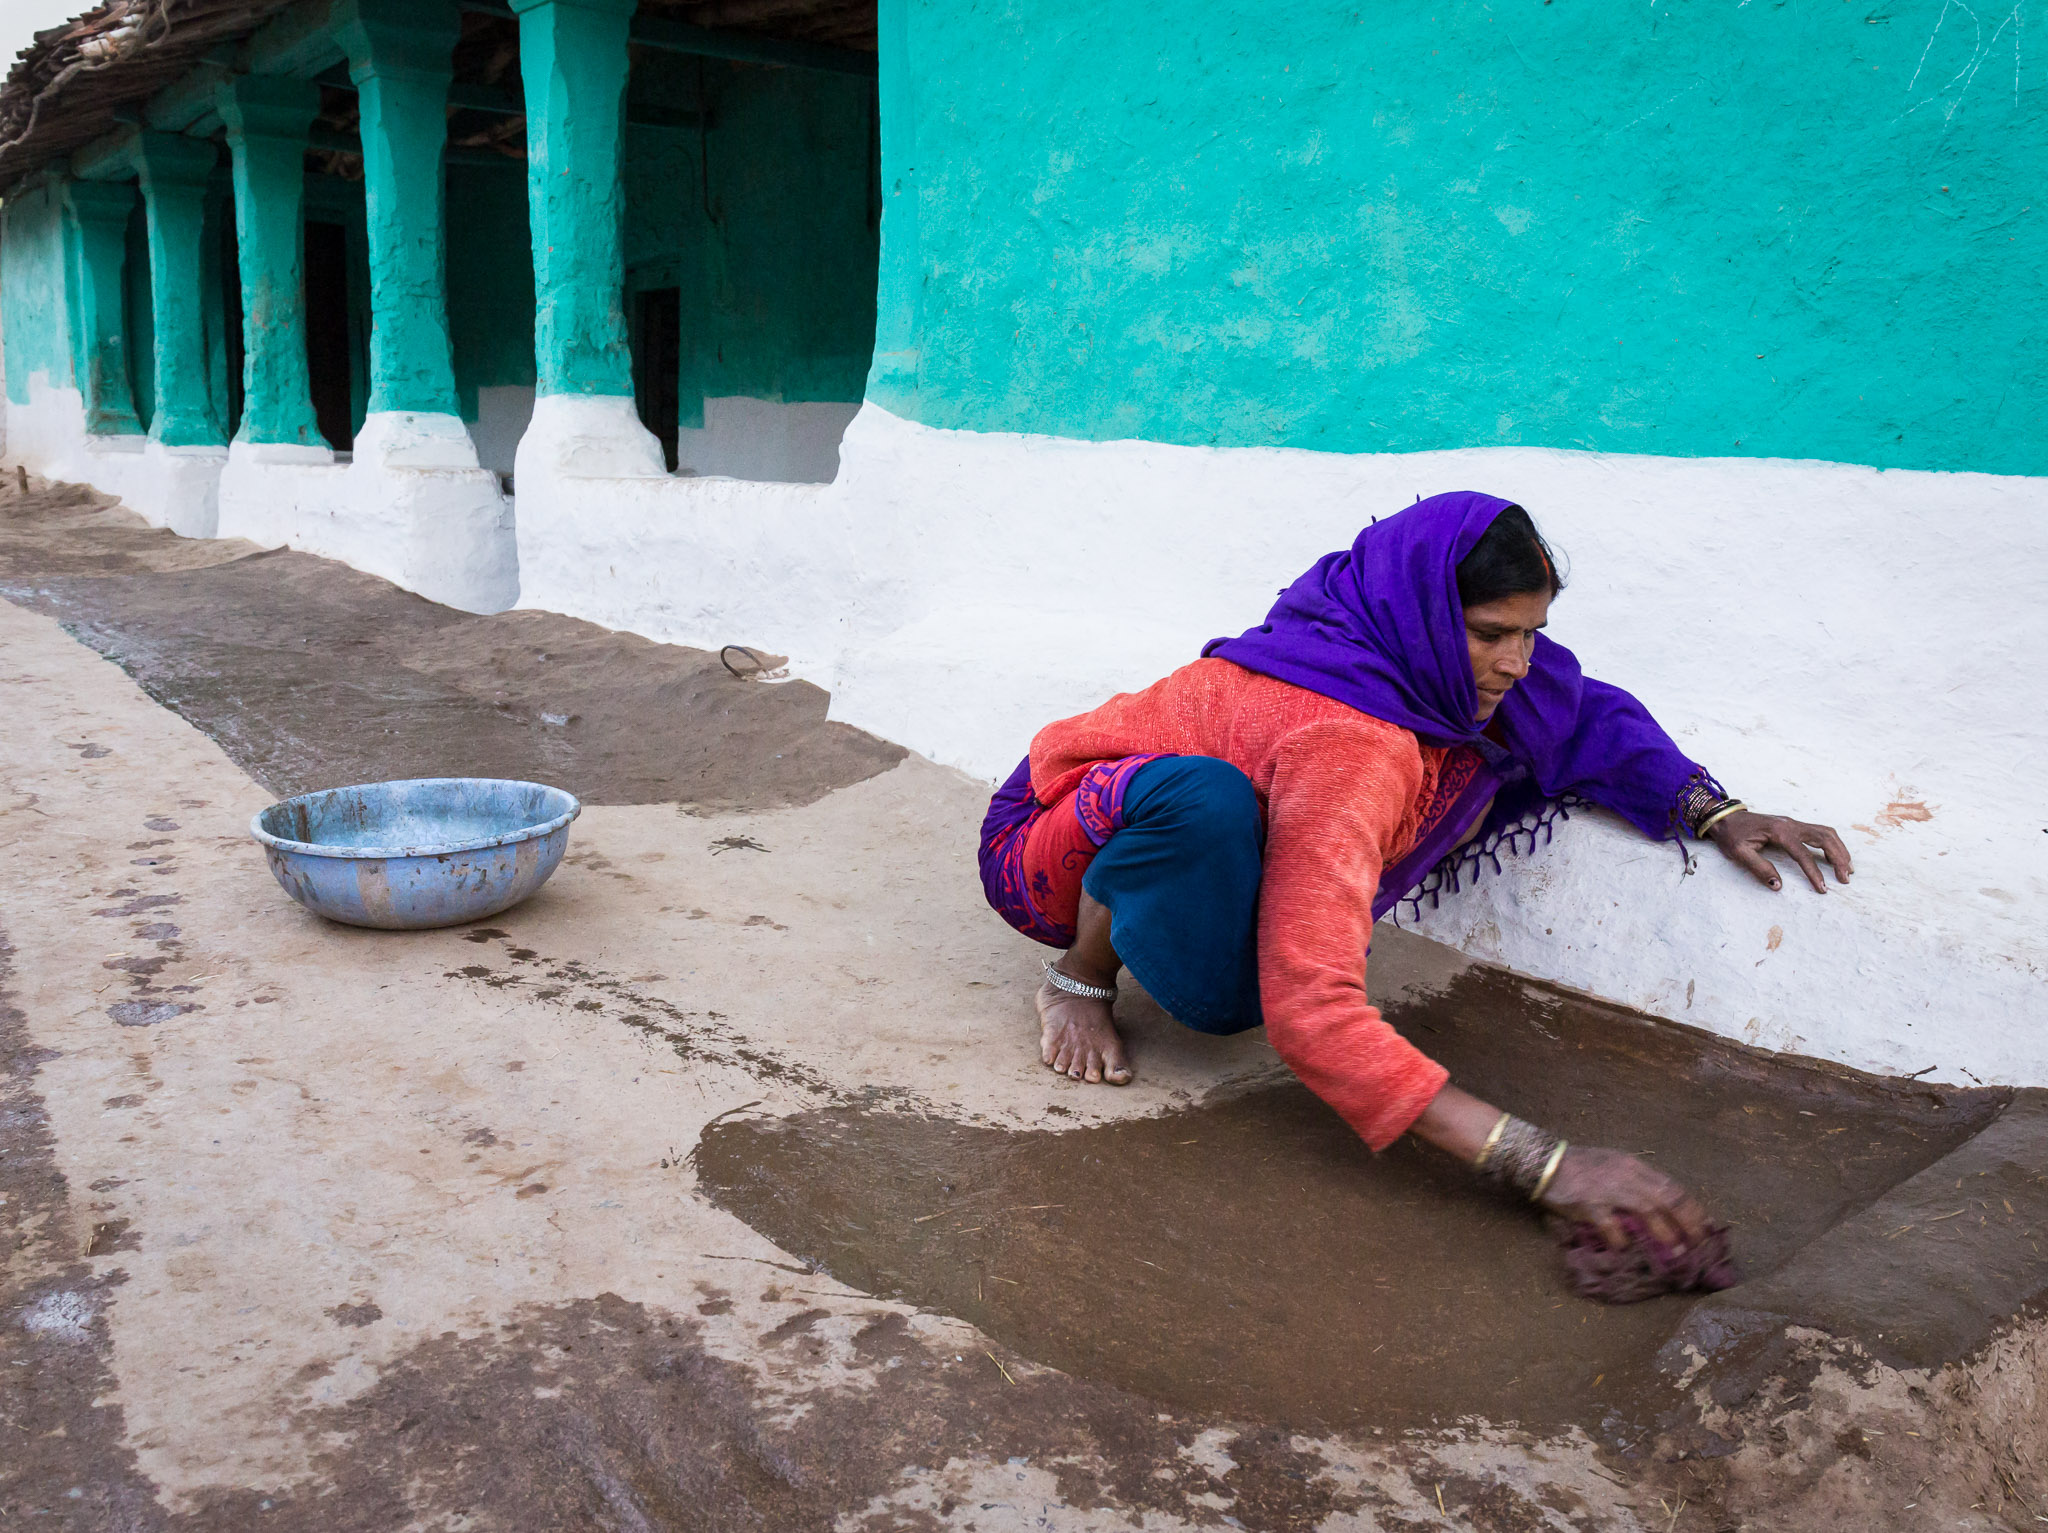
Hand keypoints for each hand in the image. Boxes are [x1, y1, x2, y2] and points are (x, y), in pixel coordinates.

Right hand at [1539, 1145, 1708, 1251]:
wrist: (1545, 1162)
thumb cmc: (1580, 1166)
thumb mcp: (1613, 1166)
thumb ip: (1634, 1182)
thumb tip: (1659, 1207)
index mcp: (1633, 1166)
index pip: (1672, 1187)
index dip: (1693, 1208)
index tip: (1707, 1225)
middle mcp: (1626, 1176)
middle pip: (1667, 1198)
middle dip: (1688, 1222)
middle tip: (1698, 1243)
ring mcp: (1608, 1190)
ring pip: (1647, 1211)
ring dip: (1664, 1233)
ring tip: (1676, 1252)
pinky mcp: (1590, 1205)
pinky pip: (1611, 1227)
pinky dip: (1621, 1240)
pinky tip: (1624, 1249)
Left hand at [1708, 809, 1852, 892]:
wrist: (1725, 817)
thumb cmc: (1731, 835)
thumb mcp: (1738, 853)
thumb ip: (1759, 868)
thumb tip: (1778, 885)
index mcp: (1779, 831)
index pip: (1803, 854)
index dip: (1814, 873)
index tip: (1822, 889)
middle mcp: (1791, 824)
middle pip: (1824, 838)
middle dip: (1838, 858)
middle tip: (1846, 878)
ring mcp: (1794, 823)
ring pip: (1826, 832)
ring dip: (1840, 849)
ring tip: (1848, 868)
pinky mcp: (1794, 825)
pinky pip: (1820, 831)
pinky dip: (1832, 843)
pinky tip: (1836, 855)